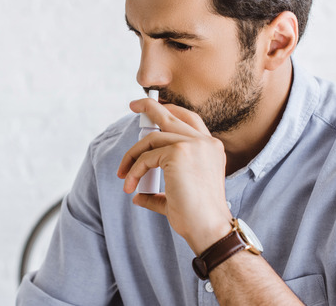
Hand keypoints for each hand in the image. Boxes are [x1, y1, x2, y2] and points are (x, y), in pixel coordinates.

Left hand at [117, 98, 233, 253]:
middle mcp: (205, 142)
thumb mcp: (179, 195)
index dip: (170, 111)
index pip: (189, 119)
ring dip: (133, 156)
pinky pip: (147, 157)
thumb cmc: (197, 218)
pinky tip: (130, 185)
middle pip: (171, 114)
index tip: (152, 110)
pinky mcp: (178, 152)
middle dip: (149, 107)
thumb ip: (161, 190)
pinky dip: (134, 170)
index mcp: (211, 148)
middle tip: (133, 105)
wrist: (209, 229)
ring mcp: (193, 145)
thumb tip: (139, 194)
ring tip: (123, 175)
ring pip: (152, 138)